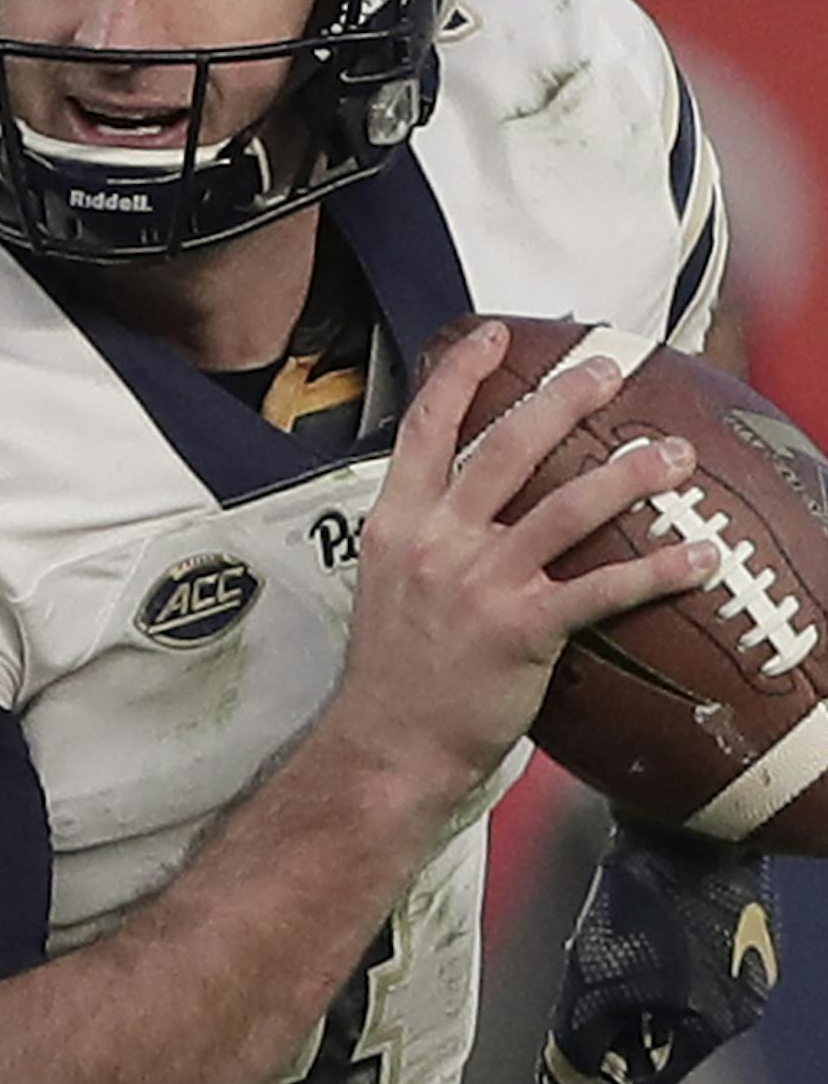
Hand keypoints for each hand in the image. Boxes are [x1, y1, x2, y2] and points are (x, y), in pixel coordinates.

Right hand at [333, 321, 718, 816]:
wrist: (387, 748)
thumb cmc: (392, 675)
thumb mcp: (387, 584)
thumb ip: (424, 532)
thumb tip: (465, 498)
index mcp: (399, 524)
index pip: (426, 427)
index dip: (460, 373)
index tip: (493, 335)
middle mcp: (438, 543)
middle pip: (508, 445)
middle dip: (565, 397)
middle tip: (607, 371)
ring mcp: (480, 585)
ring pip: (566, 505)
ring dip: (628, 472)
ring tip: (672, 454)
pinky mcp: (522, 632)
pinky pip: (601, 590)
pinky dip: (655, 570)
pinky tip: (696, 559)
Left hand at [539, 822, 780, 1083]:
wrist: (683, 815)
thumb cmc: (644, 899)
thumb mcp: (595, 978)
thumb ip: (575, 1042)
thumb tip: (559, 1083)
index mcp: (714, 1024)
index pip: (651, 1078)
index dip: (604, 1063)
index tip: (576, 1035)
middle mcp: (742, 997)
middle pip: (664, 1035)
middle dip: (620, 1019)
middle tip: (588, 980)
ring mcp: (748, 952)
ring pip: (676, 991)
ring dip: (636, 978)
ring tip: (606, 939)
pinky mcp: (740, 912)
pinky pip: (690, 949)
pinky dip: (656, 943)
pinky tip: (631, 911)